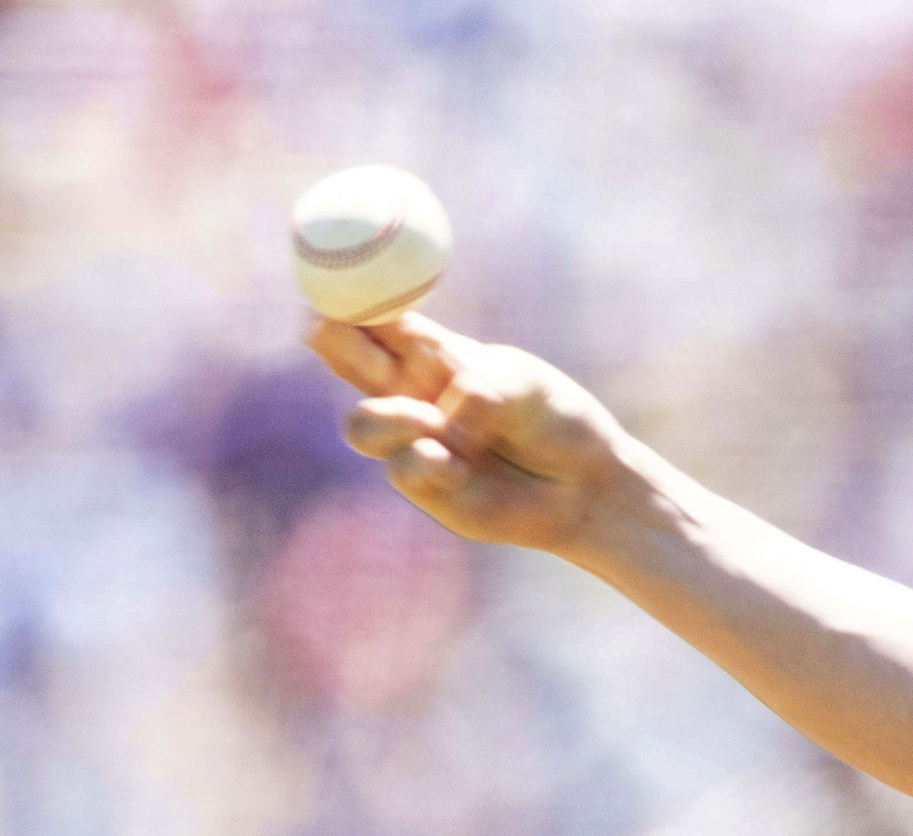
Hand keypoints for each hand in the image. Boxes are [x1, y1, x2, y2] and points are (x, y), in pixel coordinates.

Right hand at [304, 314, 637, 555]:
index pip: (377, 313)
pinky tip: (461, 469)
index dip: (349, 293)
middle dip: (330, 338)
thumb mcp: (522, 385)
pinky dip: (430, 463)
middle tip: (328, 330)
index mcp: (432, 350)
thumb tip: (436, 419)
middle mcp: (411, 390)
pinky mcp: (422, 483)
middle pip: (342, 353)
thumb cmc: (555, 421)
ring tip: (432, 423)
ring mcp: (411, 438)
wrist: (584, 483)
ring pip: (361, 422)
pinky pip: (400, 468)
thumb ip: (476, 390)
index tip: (336, 275)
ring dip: (390, 419)